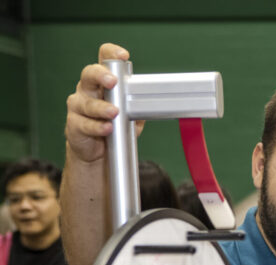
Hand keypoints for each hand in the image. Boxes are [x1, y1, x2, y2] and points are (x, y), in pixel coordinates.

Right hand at [65, 44, 142, 164]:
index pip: (104, 59)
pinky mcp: (74, 124)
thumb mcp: (131, 116)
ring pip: (88, 103)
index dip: (111, 53)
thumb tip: (152, 102)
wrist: (97, 152)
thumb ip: (139, 107)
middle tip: (113, 82)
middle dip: (101, 75)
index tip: (122, 55)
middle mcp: (88, 89)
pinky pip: (85, 124)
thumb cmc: (114, 127)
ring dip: (102, 107)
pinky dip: (97, 127)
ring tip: (114, 112)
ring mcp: (78, 105)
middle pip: (89, 74)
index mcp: (102, 82)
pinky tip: (107, 128)